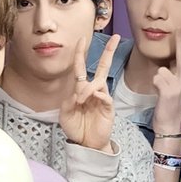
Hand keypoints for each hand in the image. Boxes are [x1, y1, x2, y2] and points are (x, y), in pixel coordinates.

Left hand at [60, 34, 118, 151]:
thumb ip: (68, 101)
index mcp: (81, 89)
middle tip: (115, 37)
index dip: (80, 53)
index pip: (81, 67)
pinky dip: (98, 95)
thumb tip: (78, 91)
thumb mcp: (65, 114)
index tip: (81, 39)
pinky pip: (105, 96)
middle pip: (103, 66)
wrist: (86, 144)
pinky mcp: (108, 108)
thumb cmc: (76, 128)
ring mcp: (102, 98)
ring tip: (80, 101)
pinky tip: (92, 99)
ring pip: (100, 82)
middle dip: (109, 52)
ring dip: (88, 88)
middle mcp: (93, 90)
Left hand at [152, 31, 180, 135]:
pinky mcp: (168, 90)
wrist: (172, 127)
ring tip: (163, 93)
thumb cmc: (174, 110)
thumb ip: (180, 78)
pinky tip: (160, 95)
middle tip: (179, 29)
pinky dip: (154, 85)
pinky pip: (156, 77)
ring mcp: (179, 85)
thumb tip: (171, 65)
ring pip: (163, 70)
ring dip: (159, 79)